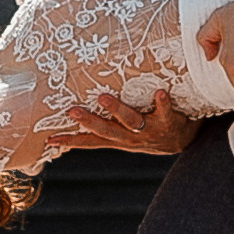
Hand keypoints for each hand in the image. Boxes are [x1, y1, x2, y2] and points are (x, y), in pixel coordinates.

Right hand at [54, 90, 198, 154]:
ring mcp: (149, 131)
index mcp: (118, 139)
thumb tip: (79, 109)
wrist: (184, 140)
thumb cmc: (147, 130)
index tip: (50, 138)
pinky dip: (162, 102)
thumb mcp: (125, 134)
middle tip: (72, 111)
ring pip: (130, 122)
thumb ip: (106, 124)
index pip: (90, 141)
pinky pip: (165, 112)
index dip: (70, 140)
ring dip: (117, 110)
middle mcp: (130, 137)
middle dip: (89, 121)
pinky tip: (159, 92)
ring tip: (103, 97)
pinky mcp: (168, 122)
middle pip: (106, 131)